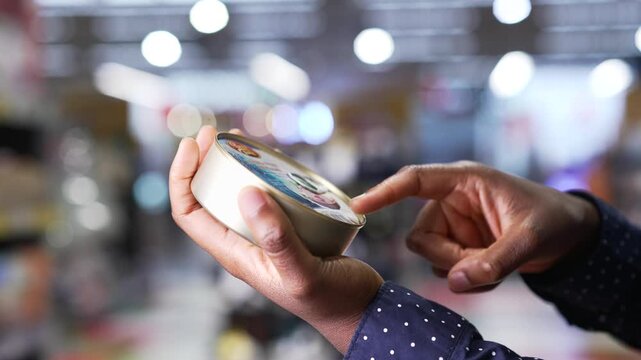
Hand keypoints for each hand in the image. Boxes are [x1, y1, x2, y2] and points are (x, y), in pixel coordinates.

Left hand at [169, 126, 382, 352]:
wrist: (360, 310)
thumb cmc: (332, 299)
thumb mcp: (303, 272)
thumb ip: (277, 240)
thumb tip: (245, 193)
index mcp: (236, 256)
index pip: (188, 214)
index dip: (181, 178)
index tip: (192, 145)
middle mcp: (243, 244)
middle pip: (206, 199)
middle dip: (201, 164)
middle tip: (214, 133)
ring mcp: (264, 237)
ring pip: (234, 196)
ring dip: (230, 166)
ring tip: (239, 139)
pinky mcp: (285, 230)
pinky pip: (265, 197)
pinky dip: (263, 175)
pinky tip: (276, 160)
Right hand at [351, 161, 599, 292]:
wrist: (568, 236)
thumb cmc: (551, 220)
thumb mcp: (530, 238)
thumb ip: (494, 261)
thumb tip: (456, 282)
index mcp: (463, 181)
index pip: (414, 181)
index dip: (384, 192)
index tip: (356, 206)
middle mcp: (451, 201)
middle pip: (419, 236)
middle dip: (447, 258)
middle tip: (482, 265)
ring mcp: (452, 225)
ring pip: (430, 255)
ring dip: (459, 269)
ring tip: (495, 265)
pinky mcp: (457, 245)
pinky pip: (445, 268)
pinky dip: (466, 278)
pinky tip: (492, 272)